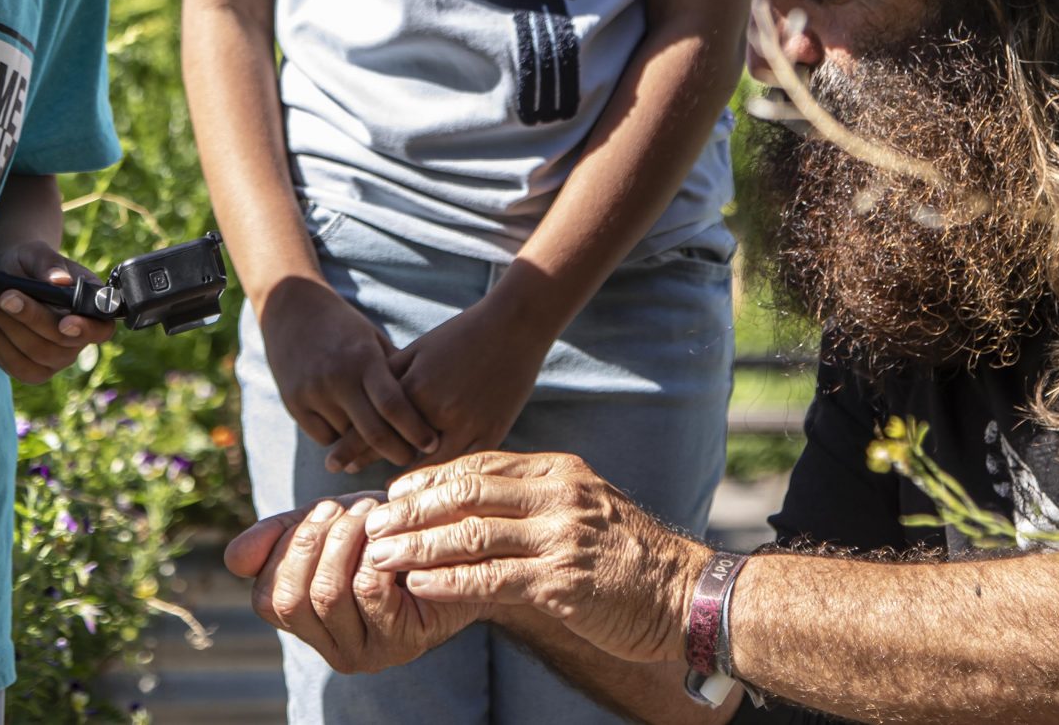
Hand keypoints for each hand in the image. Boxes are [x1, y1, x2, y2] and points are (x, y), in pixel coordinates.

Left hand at [0, 239, 114, 383]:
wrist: (7, 277)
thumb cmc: (28, 263)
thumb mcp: (36, 253)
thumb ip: (48, 264)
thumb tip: (60, 281)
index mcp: (91, 308)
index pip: (101, 330)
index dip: (86, 330)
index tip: (64, 322)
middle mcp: (78, 340)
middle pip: (61, 345)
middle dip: (30, 319)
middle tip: (4, 295)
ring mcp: (56, 359)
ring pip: (36, 358)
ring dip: (10, 330)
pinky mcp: (32, 370)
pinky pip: (16, 367)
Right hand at [225, 496, 479, 673]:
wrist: (456, 547)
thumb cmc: (386, 534)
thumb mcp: (326, 527)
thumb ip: (279, 538)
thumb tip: (232, 560)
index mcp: (308, 625)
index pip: (267, 598)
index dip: (284, 550)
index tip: (319, 511)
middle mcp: (331, 648)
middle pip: (292, 599)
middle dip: (310, 543)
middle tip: (339, 507)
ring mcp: (366, 652)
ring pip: (327, 594)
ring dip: (342, 540)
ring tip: (366, 512)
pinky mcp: (401, 642)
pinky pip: (368, 591)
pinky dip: (372, 553)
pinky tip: (387, 534)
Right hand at [255, 276, 438, 470]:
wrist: (291, 308)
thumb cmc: (343, 325)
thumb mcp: (372, 339)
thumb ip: (396, 370)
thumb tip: (428, 405)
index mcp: (363, 359)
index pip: (394, 405)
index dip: (416, 430)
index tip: (432, 444)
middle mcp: (337, 377)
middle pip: (373, 431)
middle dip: (397, 452)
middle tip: (411, 459)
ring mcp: (312, 391)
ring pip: (347, 439)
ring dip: (365, 445)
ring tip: (382, 443)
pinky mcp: (293, 402)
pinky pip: (324, 437)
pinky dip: (338, 440)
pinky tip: (347, 431)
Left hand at [331, 300, 547, 472]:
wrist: (513, 327)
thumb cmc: (460, 334)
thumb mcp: (419, 349)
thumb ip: (390, 377)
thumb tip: (359, 403)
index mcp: (414, 388)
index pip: (373, 425)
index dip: (350, 448)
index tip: (331, 464)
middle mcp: (438, 411)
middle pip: (395, 451)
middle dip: (370, 466)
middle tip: (347, 479)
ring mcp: (468, 426)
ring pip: (429, 467)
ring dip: (406, 482)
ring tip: (385, 495)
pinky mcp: (492, 434)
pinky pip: (462, 467)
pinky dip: (443, 479)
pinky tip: (429, 491)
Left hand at [361, 451, 700, 666]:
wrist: (684, 594)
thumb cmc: (627, 554)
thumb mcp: (582, 505)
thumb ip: (534, 497)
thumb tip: (475, 500)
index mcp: (557, 471)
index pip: (478, 464)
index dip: (429, 479)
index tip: (393, 492)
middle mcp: (556, 496)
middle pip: (466, 492)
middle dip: (412, 509)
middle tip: (374, 524)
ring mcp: (559, 538)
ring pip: (471, 535)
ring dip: (418, 546)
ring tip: (381, 557)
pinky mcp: (561, 583)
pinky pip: (491, 580)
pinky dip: (449, 581)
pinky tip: (419, 585)